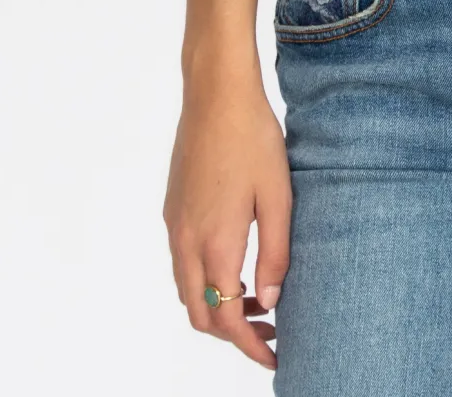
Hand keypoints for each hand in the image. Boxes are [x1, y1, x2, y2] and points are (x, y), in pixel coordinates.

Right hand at [163, 68, 291, 368]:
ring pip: (187, 290)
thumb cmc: (253, 138)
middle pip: (200, 313)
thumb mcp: (278, 196)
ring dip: (218, 307)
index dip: (250, 346)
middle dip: (232, 334)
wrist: (215, 93)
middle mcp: (186, 241)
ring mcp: (175, 225)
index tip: (275, 357)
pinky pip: (182, 264)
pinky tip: (236, 264)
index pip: (226, 318)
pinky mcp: (173, 208)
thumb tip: (268, 303)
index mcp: (215, 243)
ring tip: (259, 301)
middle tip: (271, 333)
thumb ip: (275, 254)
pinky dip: (206, 280)